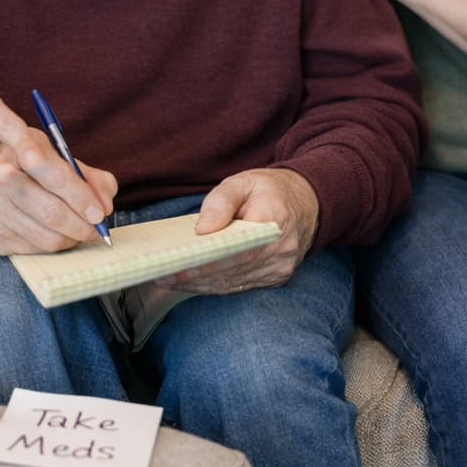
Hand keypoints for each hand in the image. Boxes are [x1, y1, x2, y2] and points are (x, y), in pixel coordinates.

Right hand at [0, 136, 117, 255]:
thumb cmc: (24, 169)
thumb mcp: (54, 157)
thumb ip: (87, 175)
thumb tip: (105, 204)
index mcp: (18, 150)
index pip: (55, 175)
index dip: (82, 196)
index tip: (100, 211)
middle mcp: (1, 178)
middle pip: (52, 211)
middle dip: (83, 224)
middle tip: (97, 227)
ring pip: (48, 237)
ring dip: (73, 238)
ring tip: (82, 231)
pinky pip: (37, 249)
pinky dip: (57, 245)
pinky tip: (61, 235)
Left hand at [155, 169, 318, 294]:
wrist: (307, 201)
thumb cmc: (269, 189)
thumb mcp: (243, 181)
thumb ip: (220, 201)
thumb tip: (201, 230)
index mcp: (274, 219)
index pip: (239, 250)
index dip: (207, 263)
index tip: (178, 265)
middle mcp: (282, 249)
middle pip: (233, 271)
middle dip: (194, 276)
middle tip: (159, 274)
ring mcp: (281, 267)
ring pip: (234, 283)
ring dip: (199, 284)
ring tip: (166, 279)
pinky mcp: (276, 277)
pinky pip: (240, 285)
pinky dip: (213, 285)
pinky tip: (189, 282)